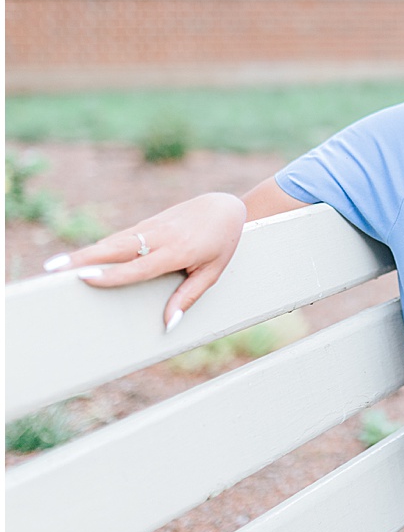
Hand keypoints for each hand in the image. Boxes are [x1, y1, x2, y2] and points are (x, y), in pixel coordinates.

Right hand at [42, 192, 246, 331]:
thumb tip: (169, 324)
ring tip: (55, 266)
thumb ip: (189, 297)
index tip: (85, 278)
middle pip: (115, 247)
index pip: (139, 266)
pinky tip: (79, 259)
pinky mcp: (146, 223)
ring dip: (84, 252)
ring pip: (113, 240)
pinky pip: (120, 237)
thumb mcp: (212, 273)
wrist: (224, 207)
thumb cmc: (222, 243)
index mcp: (178, 251)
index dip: (112, 274)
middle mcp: (160, 236)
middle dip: (82, 258)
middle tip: (52, 268)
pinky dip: (99, 247)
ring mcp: (151, 227)